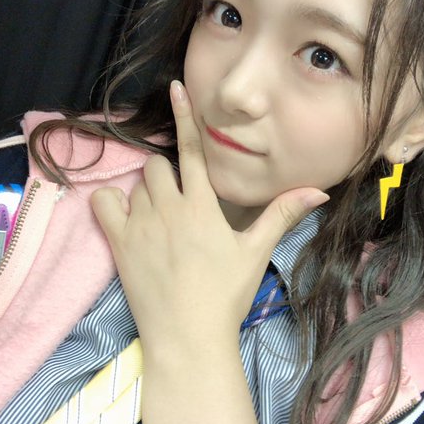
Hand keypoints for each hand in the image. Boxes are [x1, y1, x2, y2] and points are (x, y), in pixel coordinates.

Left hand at [91, 80, 328, 353]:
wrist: (188, 336)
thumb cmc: (226, 295)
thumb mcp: (256, 253)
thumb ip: (282, 215)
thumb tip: (320, 191)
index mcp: (202, 206)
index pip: (193, 150)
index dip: (185, 116)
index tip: (175, 87)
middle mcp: (168, 207)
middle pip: (158, 165)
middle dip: (168, 175)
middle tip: (180, 203)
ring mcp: (140, 224)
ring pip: (136, 184)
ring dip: (147, 193)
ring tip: (160, 220)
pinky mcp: (118, 243)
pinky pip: (103, 203)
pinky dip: (111, 203)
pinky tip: (126, 217)